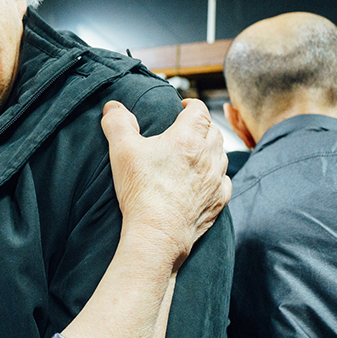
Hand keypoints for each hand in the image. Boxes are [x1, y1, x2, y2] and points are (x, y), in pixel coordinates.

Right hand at [102, 98, 229, 270]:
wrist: (158, 233)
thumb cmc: (141, 190)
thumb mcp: (121, 151)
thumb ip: (117, 123)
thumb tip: (113, 106)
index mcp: (188, 138)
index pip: (199, 110)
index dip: (191, 104)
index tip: (182, 107)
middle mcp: (208, 156)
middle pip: (213, 130)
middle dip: (202, 126)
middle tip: (186, 129)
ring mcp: (216, 180)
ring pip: (221, 155)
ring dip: (210, 150)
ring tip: (195, 153)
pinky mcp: (218, 201)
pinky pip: (224, 181)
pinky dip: (216, 176)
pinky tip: (205, 180)